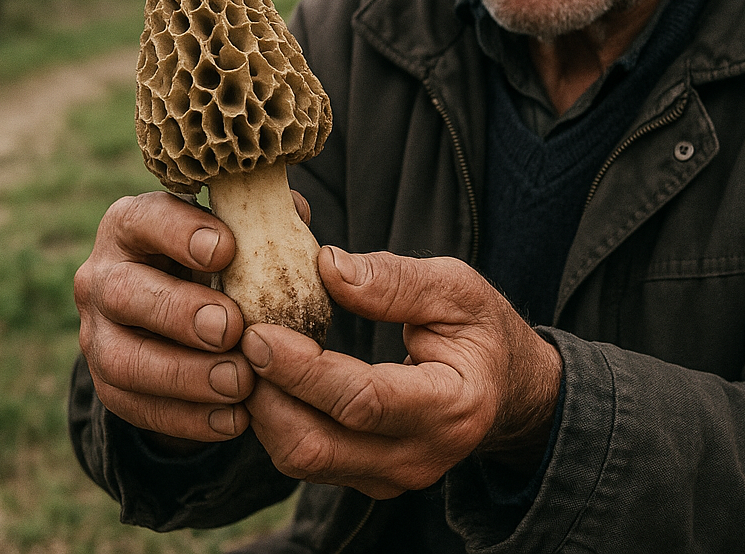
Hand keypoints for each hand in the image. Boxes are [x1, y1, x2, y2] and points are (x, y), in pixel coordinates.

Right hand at [73, 189, 314, 445]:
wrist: (186, 309)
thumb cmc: (220, 252)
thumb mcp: (238, 228)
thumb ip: (264, 218)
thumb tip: (296, 211)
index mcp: (133, 223)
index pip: (146, 219)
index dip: (181, 233)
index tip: (227, 249)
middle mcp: (103, 274)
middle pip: (124, 293)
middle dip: (179, 313)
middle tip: (231, 329)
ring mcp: (96, 333)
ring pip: (122, 360)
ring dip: (184, 376)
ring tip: (239, 382)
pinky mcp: (107, 383)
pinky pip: (135, 408)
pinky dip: (186, 418)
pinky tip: (233, 419)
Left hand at [242, 248, 561, 498]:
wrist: (506, 387)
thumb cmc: (482, 329)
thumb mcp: (456, 289)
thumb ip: (396, 280)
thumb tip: (328, 266)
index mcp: (453, 407)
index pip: (362, 401)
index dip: (304, 369)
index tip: (260, 331)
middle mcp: (421, 457)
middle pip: (319, 445)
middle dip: (268, 395)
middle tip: (237, 340)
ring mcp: (394, 477)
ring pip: (305, 460)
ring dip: (265, 409)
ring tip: (245, 355)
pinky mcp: (370, 479)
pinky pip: (310, 459)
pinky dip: (279, 420)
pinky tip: (267, 377)